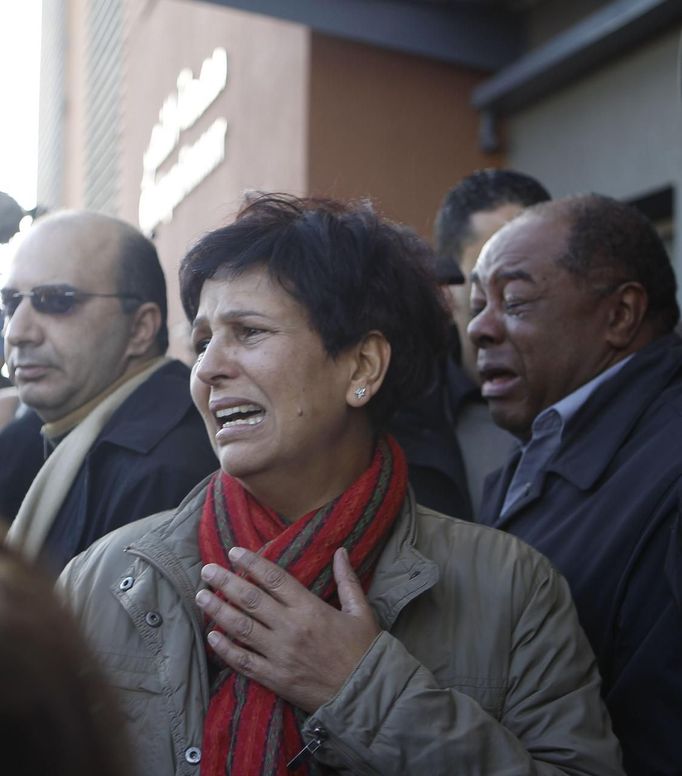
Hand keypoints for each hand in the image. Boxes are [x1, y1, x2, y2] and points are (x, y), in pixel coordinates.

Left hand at [195, 547, 380, 712]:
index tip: (233, 552)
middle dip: (225, 582)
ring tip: (201, 596)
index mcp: (310, 608)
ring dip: (218, 610)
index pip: (274, 579)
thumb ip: (348, 579)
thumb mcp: (361, 610)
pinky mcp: (274, 678)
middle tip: (207, 570)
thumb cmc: (365, 650)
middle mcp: (290, 628)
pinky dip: (225, 649)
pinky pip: (243, 661)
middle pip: (251, 600)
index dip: (252, 563)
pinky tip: (211, 636)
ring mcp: (279, 655)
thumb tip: (340, 550)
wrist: (366, 696)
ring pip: (241, 628)